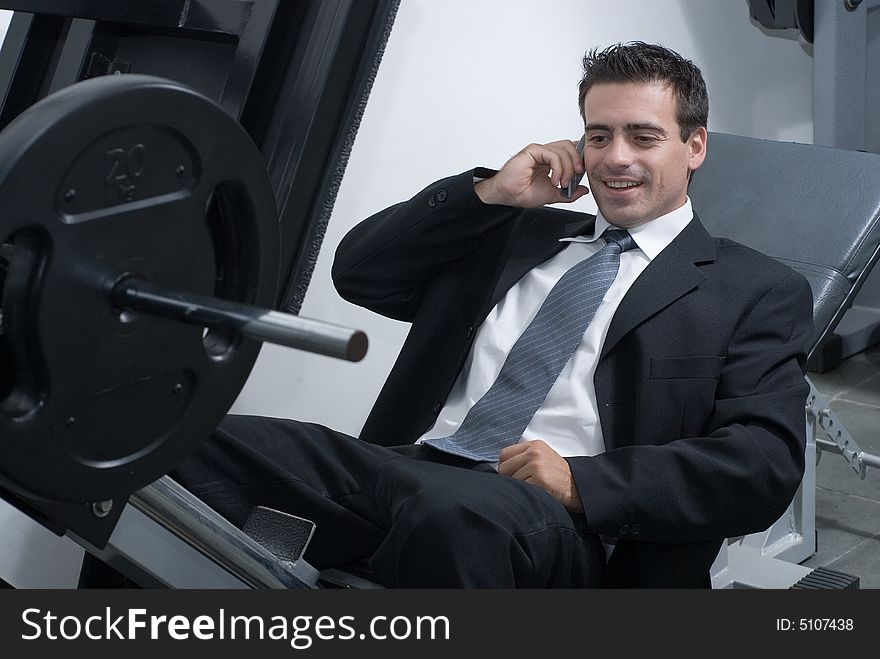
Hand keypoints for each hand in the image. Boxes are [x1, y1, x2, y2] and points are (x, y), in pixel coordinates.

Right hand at [475, 140, 589, 207]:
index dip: (579, 158)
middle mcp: (545, 153)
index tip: (582, 173)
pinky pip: (552, 154)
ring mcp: (539, 151)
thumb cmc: (524, 193)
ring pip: (563, 150)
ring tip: (561, 183)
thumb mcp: (554, 194)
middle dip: (577, 161)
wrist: (510, 196)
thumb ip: (569, 193)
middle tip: (576, 176)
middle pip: (569, 147)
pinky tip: (554, 179)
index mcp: (550, 161)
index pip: (570, 150)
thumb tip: (584, 190)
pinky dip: (558, 168)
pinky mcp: (533, 150)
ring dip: (567, 169)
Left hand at [497, 440, 583, 512]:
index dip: (505, 466)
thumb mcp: (542, 456)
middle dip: (509, 478)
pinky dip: (526, 494)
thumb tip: (501, 467)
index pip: (504, 454)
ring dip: (519, 487)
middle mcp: (534, 453)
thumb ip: (524, 456)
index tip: (512, 473)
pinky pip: (521, 489)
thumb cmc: (557, 475)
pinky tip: (537, 492)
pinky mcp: (539, 480)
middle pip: (503, 468)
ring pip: (511, 481)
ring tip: (533, 487)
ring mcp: (536, 466)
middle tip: (524, 483)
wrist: (577, 486)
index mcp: (534, 445)